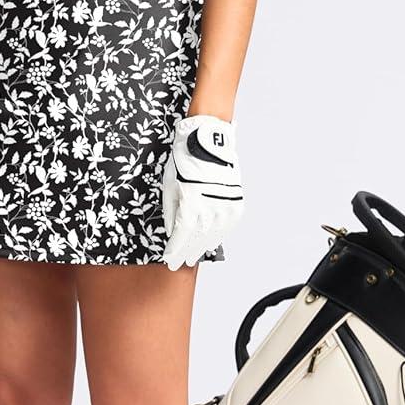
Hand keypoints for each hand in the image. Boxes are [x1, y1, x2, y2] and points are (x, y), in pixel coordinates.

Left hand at [160, 114, 243, 268]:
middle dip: (186, 252)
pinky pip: (226, 226)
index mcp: (190, 204)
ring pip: (213, 235)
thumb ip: (171, 212)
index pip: (181, 236)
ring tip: (194, 256)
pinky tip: (211, 242)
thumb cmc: (185, 159)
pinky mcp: (236, 203)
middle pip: (197, 239)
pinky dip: (218, 236)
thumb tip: (172, 231)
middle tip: (179, 262)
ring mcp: (225, 206)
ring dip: (202, 247)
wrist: (209, 142)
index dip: (174, 250)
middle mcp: (210, 208)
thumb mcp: (169, 184)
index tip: (168, 259)